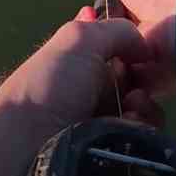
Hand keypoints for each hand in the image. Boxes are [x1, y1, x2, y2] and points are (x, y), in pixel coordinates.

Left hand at [0, 17, 163, 175]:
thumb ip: (117, 30)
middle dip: (145, 77)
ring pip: (146, 106)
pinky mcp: (114, 146)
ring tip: (131, 107)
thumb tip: (145, 47)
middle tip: (137, 85)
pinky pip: (143, 134)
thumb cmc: (51, 84)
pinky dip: (143, 126)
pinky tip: (130, 125)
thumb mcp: (78, 39)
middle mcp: (94, 85)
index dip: (136, 45)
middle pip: (139, 76)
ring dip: (146, 104)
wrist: (29, 144)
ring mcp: (104, 117)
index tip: (143, 50)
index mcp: (81, 56)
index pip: (120, 45)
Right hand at [62, 0, 175, 97]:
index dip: (90, 16)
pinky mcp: (148, 84)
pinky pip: (121, 89)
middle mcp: (137, 33)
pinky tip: (100, 77)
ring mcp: (143, 60)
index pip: (101, 16)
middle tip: (88, 37)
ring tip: (91, 59)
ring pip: (106, 65)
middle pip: (100, 42)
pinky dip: (110, 84)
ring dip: (97, 62)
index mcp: (134, 7)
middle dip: (90, 40)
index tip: (86, 14)